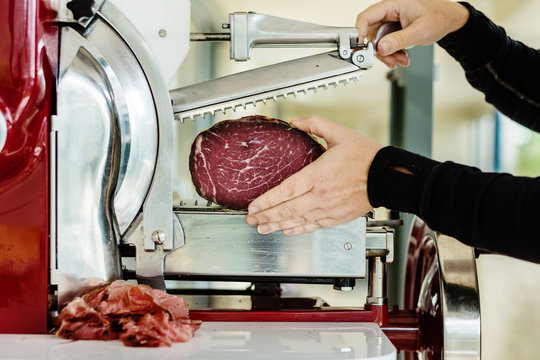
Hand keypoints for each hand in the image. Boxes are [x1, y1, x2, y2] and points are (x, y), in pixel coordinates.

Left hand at [245, 116, 382, 235]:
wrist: (389, 176)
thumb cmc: (367, 156)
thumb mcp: (340, 133)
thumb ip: (315, 125)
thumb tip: (295, 120)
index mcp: (319, 175)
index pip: (285, 191)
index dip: (266, 201)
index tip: (252, 206)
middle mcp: (321, 195)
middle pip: (287, 210)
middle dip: (265, 216)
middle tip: (250, 219)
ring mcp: (329, 209)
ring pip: (298, 221)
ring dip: (277, 225)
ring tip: (262, 228)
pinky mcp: (337, 217)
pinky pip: (314, 226)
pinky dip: (298, 229)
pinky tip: (287, 230)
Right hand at [356, 0, 469, 67]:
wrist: (450, 20)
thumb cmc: (439, 18)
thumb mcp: (419, 31)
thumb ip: (398, 40)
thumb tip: (381, 48)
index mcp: (394, 4)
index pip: (367, 16)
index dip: (360, 32)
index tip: (361, 47)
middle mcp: (390, 11)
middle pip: (371, 32)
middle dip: (379, 50)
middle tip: (388, 60)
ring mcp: (391, 21)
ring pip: (378, 41)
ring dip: (387, 54)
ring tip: (400, 60)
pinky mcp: (393, 29)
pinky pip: (386, 43)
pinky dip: (392, 52)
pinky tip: (402, 56)